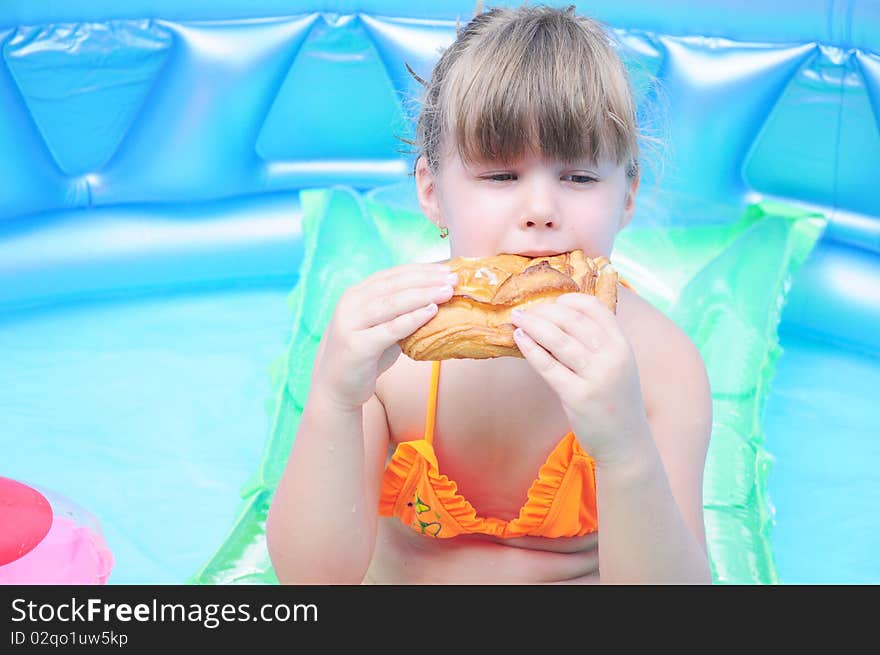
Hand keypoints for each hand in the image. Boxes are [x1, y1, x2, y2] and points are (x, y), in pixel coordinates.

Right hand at [312, 262, 456, 410]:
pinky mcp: (356, 346)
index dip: (421, 269)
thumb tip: (438, 299)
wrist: (335, 388)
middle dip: (426, 279)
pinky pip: (389, 329)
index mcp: (356, 294)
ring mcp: (350, 324)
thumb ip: (399, 313)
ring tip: (447, 292)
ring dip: (422, 295)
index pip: (393, 274)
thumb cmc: (365, 356)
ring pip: (391, 303)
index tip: (448, 268)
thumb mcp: (380, 327)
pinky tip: (431, 312)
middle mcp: (350, 304)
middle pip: (394, 285)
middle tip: (454, 278)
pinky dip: (411, 319)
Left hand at [510, 293, 649, 463]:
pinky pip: (548, 366)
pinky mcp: (578, 396)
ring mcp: (596, 377)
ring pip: (558, 340)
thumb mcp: (617, 367)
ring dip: (534, 324)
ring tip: (517, 317)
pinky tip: (519, 338)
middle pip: (572, 321)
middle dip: (545, 311)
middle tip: (526, 309)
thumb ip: (596, 346)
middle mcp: (612, 357)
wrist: (627, 443)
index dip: (571, 301)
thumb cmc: (615, 402)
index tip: (552, 301)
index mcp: (623, 346)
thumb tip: (557, 322)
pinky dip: (531, 348)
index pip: (596, 309)